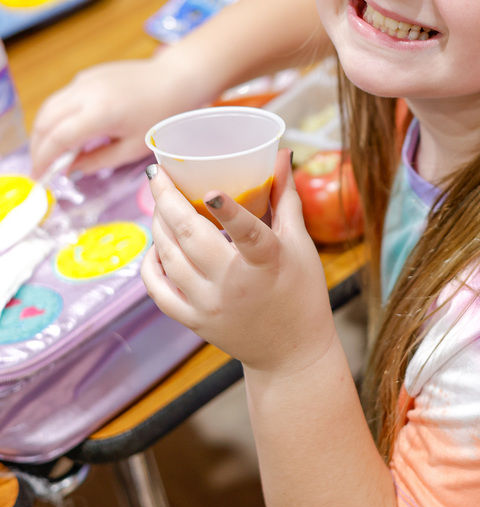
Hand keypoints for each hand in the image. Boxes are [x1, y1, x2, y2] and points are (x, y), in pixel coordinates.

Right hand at [29, 53, 205, 177]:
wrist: (175, 79)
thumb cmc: (161, 116)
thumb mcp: (132, 147)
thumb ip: (98, 160)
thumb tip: (70, 171)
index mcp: (100, 112)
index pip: (58, 137)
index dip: (44, 159)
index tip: (39, 177)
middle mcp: (86, 92)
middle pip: (45, 121)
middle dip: (38, 147)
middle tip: (41, 168)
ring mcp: (85, 80)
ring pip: (49, 106)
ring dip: (42, 131)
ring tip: (49, 153)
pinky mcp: (87, 75)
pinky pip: (63, 97)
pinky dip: (56, 116)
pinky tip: (66, 132)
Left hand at [141, 151, 335, 373]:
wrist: (292, 352)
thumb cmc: (301, 291)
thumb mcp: (300, 243)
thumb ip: (286, 197)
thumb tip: (282, 154)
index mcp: (269, 263)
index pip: (250, 234)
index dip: (231, 213)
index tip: (212, 192)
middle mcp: (235, 285)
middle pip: (192, 238)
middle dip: (167, 200)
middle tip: (156, 174)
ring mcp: (210, 305)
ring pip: (170, 257)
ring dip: (158, 225)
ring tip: (157, 202)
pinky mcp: (195, 321)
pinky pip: (159, 290)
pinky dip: (151, 264)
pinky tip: (154, 245)